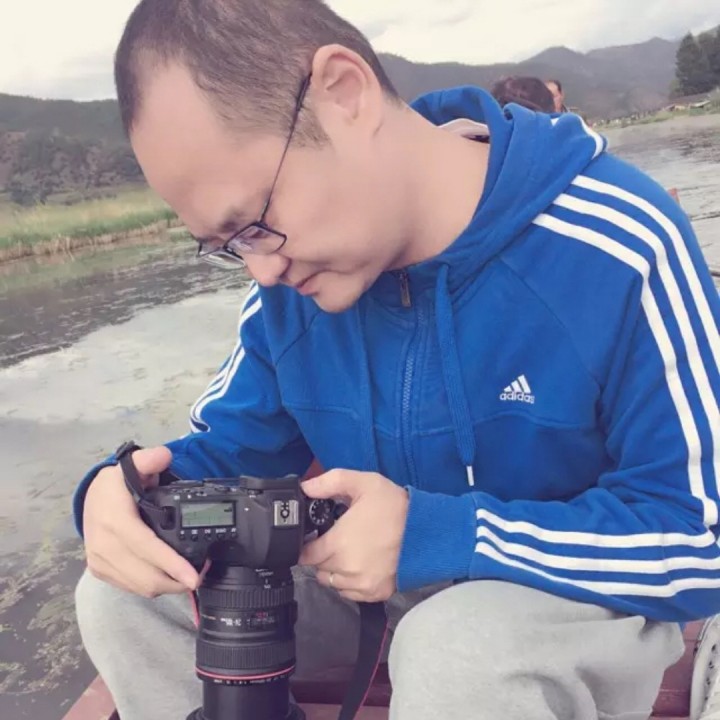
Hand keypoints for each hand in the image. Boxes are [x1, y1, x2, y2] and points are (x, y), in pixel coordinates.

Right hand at [83, 446, 199, 597]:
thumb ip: (149, 459)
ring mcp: (100, 561)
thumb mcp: (131, 465)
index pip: (147, 547)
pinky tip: (167, 577)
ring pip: (139, 587)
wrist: (89, 499)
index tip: (194, 576)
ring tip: (188, 577)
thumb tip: (164, 456)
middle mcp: (104, 545)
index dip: (172, 564)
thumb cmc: (115, 485)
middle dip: (176, 581)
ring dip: (167, 587)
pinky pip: (130, 587)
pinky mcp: (100, 571)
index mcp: (115, 520)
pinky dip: (151, 586)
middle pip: (146, 576)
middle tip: (201, 575)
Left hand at [299, 469, 408, 601]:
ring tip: (350, 552)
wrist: (427, 530)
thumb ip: (329, 482)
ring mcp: (361, 584)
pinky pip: (350, 593)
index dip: (308, 545)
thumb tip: (305, 487)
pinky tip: (361, 565)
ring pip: (332, 582)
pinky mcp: (376, 593)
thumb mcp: (363, 483)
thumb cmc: (395, 507)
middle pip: (318, 568)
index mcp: (338, 544)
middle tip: (338, 538)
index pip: (305, 554)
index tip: (316, 537)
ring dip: (335, 570)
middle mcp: (346, 569)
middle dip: (323, 554)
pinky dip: (350, 582)